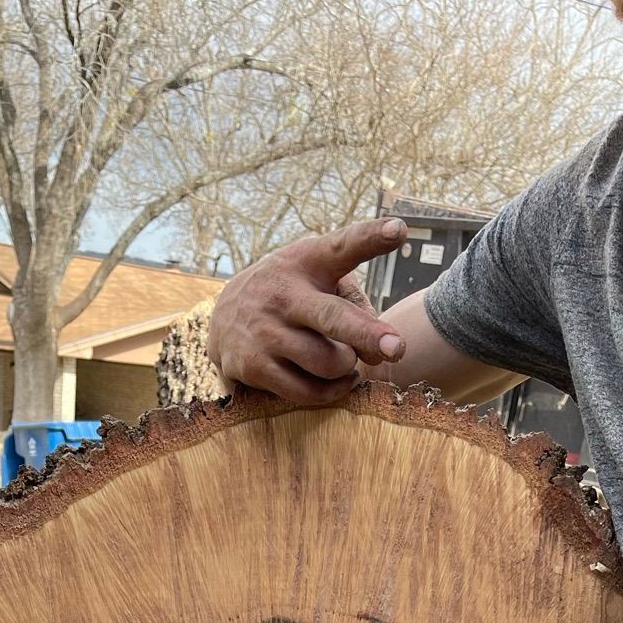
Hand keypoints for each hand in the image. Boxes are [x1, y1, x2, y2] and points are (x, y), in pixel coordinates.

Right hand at [208, 218, 408, 404]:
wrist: (223, 318)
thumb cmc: (293, 297)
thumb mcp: (319, 281)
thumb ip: (357, 307)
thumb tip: (378, 355)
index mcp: (308, 262)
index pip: (342, 246)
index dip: (372, 238)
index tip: (398, 230)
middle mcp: (284, 293)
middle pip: (333, 318)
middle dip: (366, 333)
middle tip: (396, 349)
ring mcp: (265, 331)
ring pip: (328, 364)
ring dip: (347, 367)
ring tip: (345, 359)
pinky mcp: (254, 366)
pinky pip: (308, 392)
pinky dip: (332, 391)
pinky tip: (337, 381)